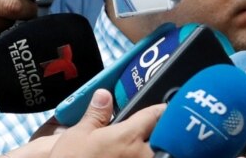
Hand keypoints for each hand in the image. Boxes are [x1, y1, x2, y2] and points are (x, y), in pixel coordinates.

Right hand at [26, 89, 163, 157]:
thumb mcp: (78, 136)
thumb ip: (96, 114)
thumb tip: (104, 94)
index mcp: (128, 135)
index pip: (156, 114)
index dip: (161, 109)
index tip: (167, 107)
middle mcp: (141, 153)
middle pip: (164, 136)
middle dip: (164, 132)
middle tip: (161, 130)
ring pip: (161, 152)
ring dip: (157, 148)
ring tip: (149, 146)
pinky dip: (152, 157)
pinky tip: (139, 156)